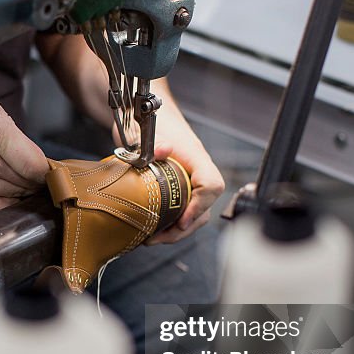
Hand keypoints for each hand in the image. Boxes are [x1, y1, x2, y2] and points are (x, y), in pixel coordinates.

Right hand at [0, 83, 48, 213]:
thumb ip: (6, 122)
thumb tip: (21, 144)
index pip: (38, 165)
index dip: (49, 170)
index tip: (51, 168)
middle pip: (29, 183)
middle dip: (38, 181)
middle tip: (42, 178)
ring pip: (15, 197)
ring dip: (24, 192)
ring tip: (25, 184)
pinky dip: (7, 205)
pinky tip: (9, 196)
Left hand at [114, 115, 224, 244]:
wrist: (142, 114)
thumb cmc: (146, 121)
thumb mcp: (143, 129)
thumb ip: (152, 141)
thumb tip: (164, 150)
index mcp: (193, 156)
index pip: (211, 184)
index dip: (199, 206)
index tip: (181, 221)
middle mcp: (196, 170)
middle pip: (205, 206)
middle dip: (184, 227)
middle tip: (156, 238)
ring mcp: (189, 179)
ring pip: (196, 212)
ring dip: (177, 230)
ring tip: (152, 238)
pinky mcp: (179, 186)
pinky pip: (184, 209)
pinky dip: (171, 223)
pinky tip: (153, 228)